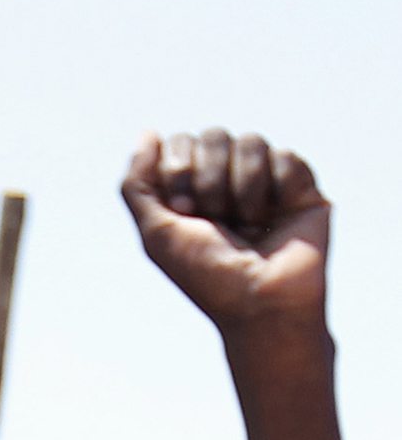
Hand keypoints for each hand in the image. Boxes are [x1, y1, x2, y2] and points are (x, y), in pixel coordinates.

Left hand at [121, 130, 327, 329]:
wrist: (262, 305)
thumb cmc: (207, 275)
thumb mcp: (155, 231)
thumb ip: (138, 184)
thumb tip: (148, 134)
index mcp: (191, 189)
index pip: (181, 143)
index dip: (178, 170)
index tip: (185, 211)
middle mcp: (227, 180)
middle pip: (213, 136)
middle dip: (208, 178)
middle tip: (216, 216)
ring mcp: (265, 180)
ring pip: (251, 140)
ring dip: (242, 187)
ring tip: (248, 224)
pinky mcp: (301, 186)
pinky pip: (286, 157)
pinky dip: (276, 191)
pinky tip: (276, 219)